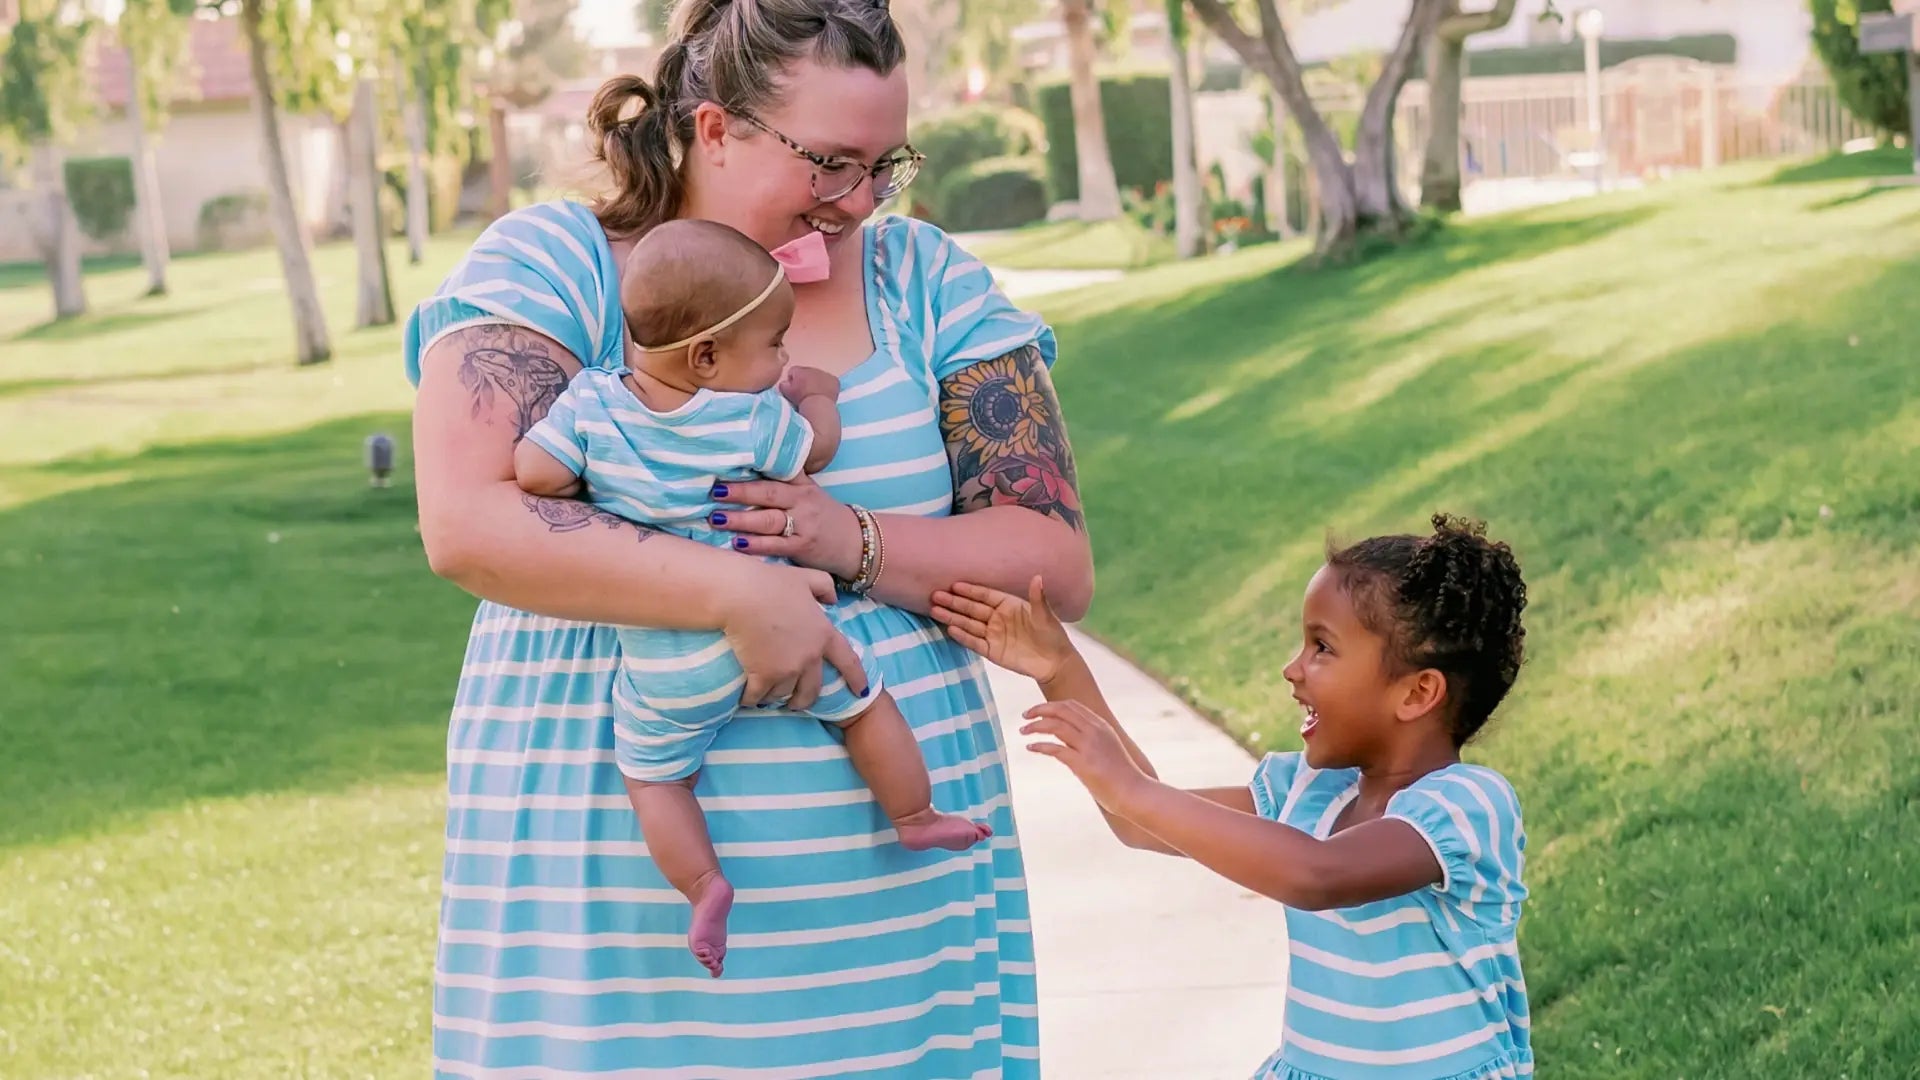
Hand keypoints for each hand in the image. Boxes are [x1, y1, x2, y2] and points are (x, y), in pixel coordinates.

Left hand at [709, 476, 861, 578]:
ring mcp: (803, 526)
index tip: (725, 469)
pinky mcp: (802, 548)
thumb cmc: (824, 516)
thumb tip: (750, 465)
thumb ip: (786, 479)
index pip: (773, 475)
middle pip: (767, 495)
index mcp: (801, 486)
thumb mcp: (810, 491)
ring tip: (717, 519)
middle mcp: (802, 503)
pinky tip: (737, 544)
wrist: (855, 543)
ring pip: (768, 521)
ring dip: (741, 520)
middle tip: (714, 492)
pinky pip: (775, 546)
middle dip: (740, 493)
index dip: (750, 472)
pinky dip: (756, 546)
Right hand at [719, 562, 866, 711]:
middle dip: (805, 700)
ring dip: (775, 696)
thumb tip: (832, 600)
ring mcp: (787, 669)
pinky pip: (758, 696)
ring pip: (783, 693)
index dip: (857, 678)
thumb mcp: (805, 577)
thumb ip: (824, 586)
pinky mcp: (763, 677)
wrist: (739, 595)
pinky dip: (752, 698)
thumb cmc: (770, 582)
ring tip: (766, 694)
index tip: (862, 692)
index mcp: (824, 634)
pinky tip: (747, 697)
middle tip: (796, 703)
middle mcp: (810, 656)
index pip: (848, 661)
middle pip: (812, 689)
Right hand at [780, 364, 840, 403]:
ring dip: (817, 383)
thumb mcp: (787, 392)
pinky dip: (828, 387)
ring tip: (815, 395)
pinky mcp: (834, 380)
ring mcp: (825, 374)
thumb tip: (784, 383)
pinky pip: (830, 381)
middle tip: (805, 392)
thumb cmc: (800, 399)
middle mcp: (813, 369)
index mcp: (800, 370)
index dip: (793, 380)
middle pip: (808, 373)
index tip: (794, 388)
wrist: (817, 405)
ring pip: (819, 376)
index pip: (794, 371)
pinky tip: (825, 395)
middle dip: (806, 380)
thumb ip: (784, 384)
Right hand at [930, 576, 1075, 682]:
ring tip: (935, 610)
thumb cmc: (1052, 635)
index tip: (954, 585)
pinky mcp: (992, 650)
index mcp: (1008, 604)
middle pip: (972, 608)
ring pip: (969, 624)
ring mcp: (993, 634)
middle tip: (936, 595)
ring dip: (952, 617)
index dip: (970, 590)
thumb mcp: (1045, 615)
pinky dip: (963, 636)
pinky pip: (974, 642)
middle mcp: (997, 617)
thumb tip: (1038, 577)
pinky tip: (950, 629)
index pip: (985, 595)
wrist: (1054, 662)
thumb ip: (1038, 598)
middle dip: (954, 602)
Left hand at [1020, 700, 1152, 814]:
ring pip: (1055, 725)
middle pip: (1061, 710)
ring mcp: (1089, 746)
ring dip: (1036, 726)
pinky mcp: (1083, 764)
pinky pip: (1055, 749)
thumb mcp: (1108, 751)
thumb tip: (1070, 747)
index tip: (1039, 710)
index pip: (1072, 705)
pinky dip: (1040, 745)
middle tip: (1025, 715)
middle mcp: (1095, 731)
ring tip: (1023, 731)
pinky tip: (1031, 747)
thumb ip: (1091, 744)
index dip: (1052, 705)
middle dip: (1040, 709)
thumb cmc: (1122, 777)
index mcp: (1102, 726)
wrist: (1136, 793)